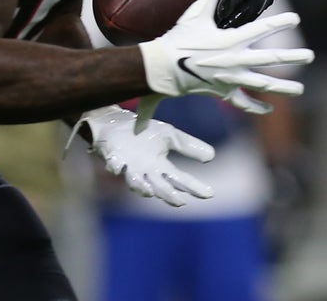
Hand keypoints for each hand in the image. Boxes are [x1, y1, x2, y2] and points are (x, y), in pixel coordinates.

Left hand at [79, 105, 214, 206]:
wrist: (117, 125)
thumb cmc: (144, 133)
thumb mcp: (170, 136)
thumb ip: (188, 146)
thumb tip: (211, 157)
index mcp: (160, 166)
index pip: (180, 179)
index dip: (193, 187)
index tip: (209, 194)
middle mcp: (146, 171)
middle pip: (160, 187)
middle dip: (170, 195)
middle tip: (181, 202)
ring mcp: (129, 167)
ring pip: (135, 183)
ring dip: (141, 187)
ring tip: (149, 191)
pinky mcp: (114, 158)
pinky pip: (115, 165)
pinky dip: (116, 166)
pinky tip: (118, 166)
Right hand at [139, 0, 310, 113]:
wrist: (163, 69)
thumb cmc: (180, 39)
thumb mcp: (196, 13)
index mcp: (232, 40)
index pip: (262, 29)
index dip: (280, 23)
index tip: (296, 20)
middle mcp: (236, 61)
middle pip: (271, 60)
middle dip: (292, 57)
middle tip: (310, 56)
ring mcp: (231, 79)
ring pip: (262, 85)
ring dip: (283, 87)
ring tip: (300, 90)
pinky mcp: (223, 91)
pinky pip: (242, 102)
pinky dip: (255, 107)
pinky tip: (269, 110)